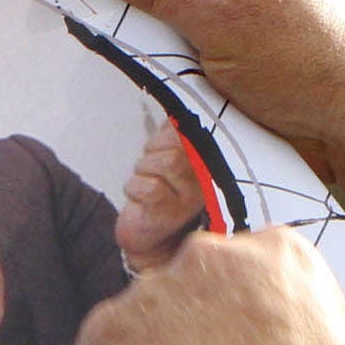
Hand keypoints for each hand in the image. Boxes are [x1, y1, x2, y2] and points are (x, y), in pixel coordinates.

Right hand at [94, 0, 344, 213]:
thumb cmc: (306, 62)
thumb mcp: (220, 19)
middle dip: (145, 15)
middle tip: (101, 30)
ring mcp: (250, 26)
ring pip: (181, 34)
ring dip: (164, 56)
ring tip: (145, 67)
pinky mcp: (250, 68)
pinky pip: (199, 66)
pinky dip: (183, 80)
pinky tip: (167, 93)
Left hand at [116, 120, 210, 273]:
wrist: (148, 237)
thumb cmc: (158, 193)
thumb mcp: (169, 157)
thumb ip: (177, 132)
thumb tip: (175, 107)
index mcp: (208, 163)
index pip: (192, 133)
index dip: (169, 136)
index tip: (163, 146)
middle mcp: (207, 181)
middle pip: (175, 148)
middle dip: (153, 153)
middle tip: (152, 171)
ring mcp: (190, 200)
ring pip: (161, 164)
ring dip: (143, 171)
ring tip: (148, 185)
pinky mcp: (169, 214)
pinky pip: (147, 187)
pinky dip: (135, 189)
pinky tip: (142, 201)